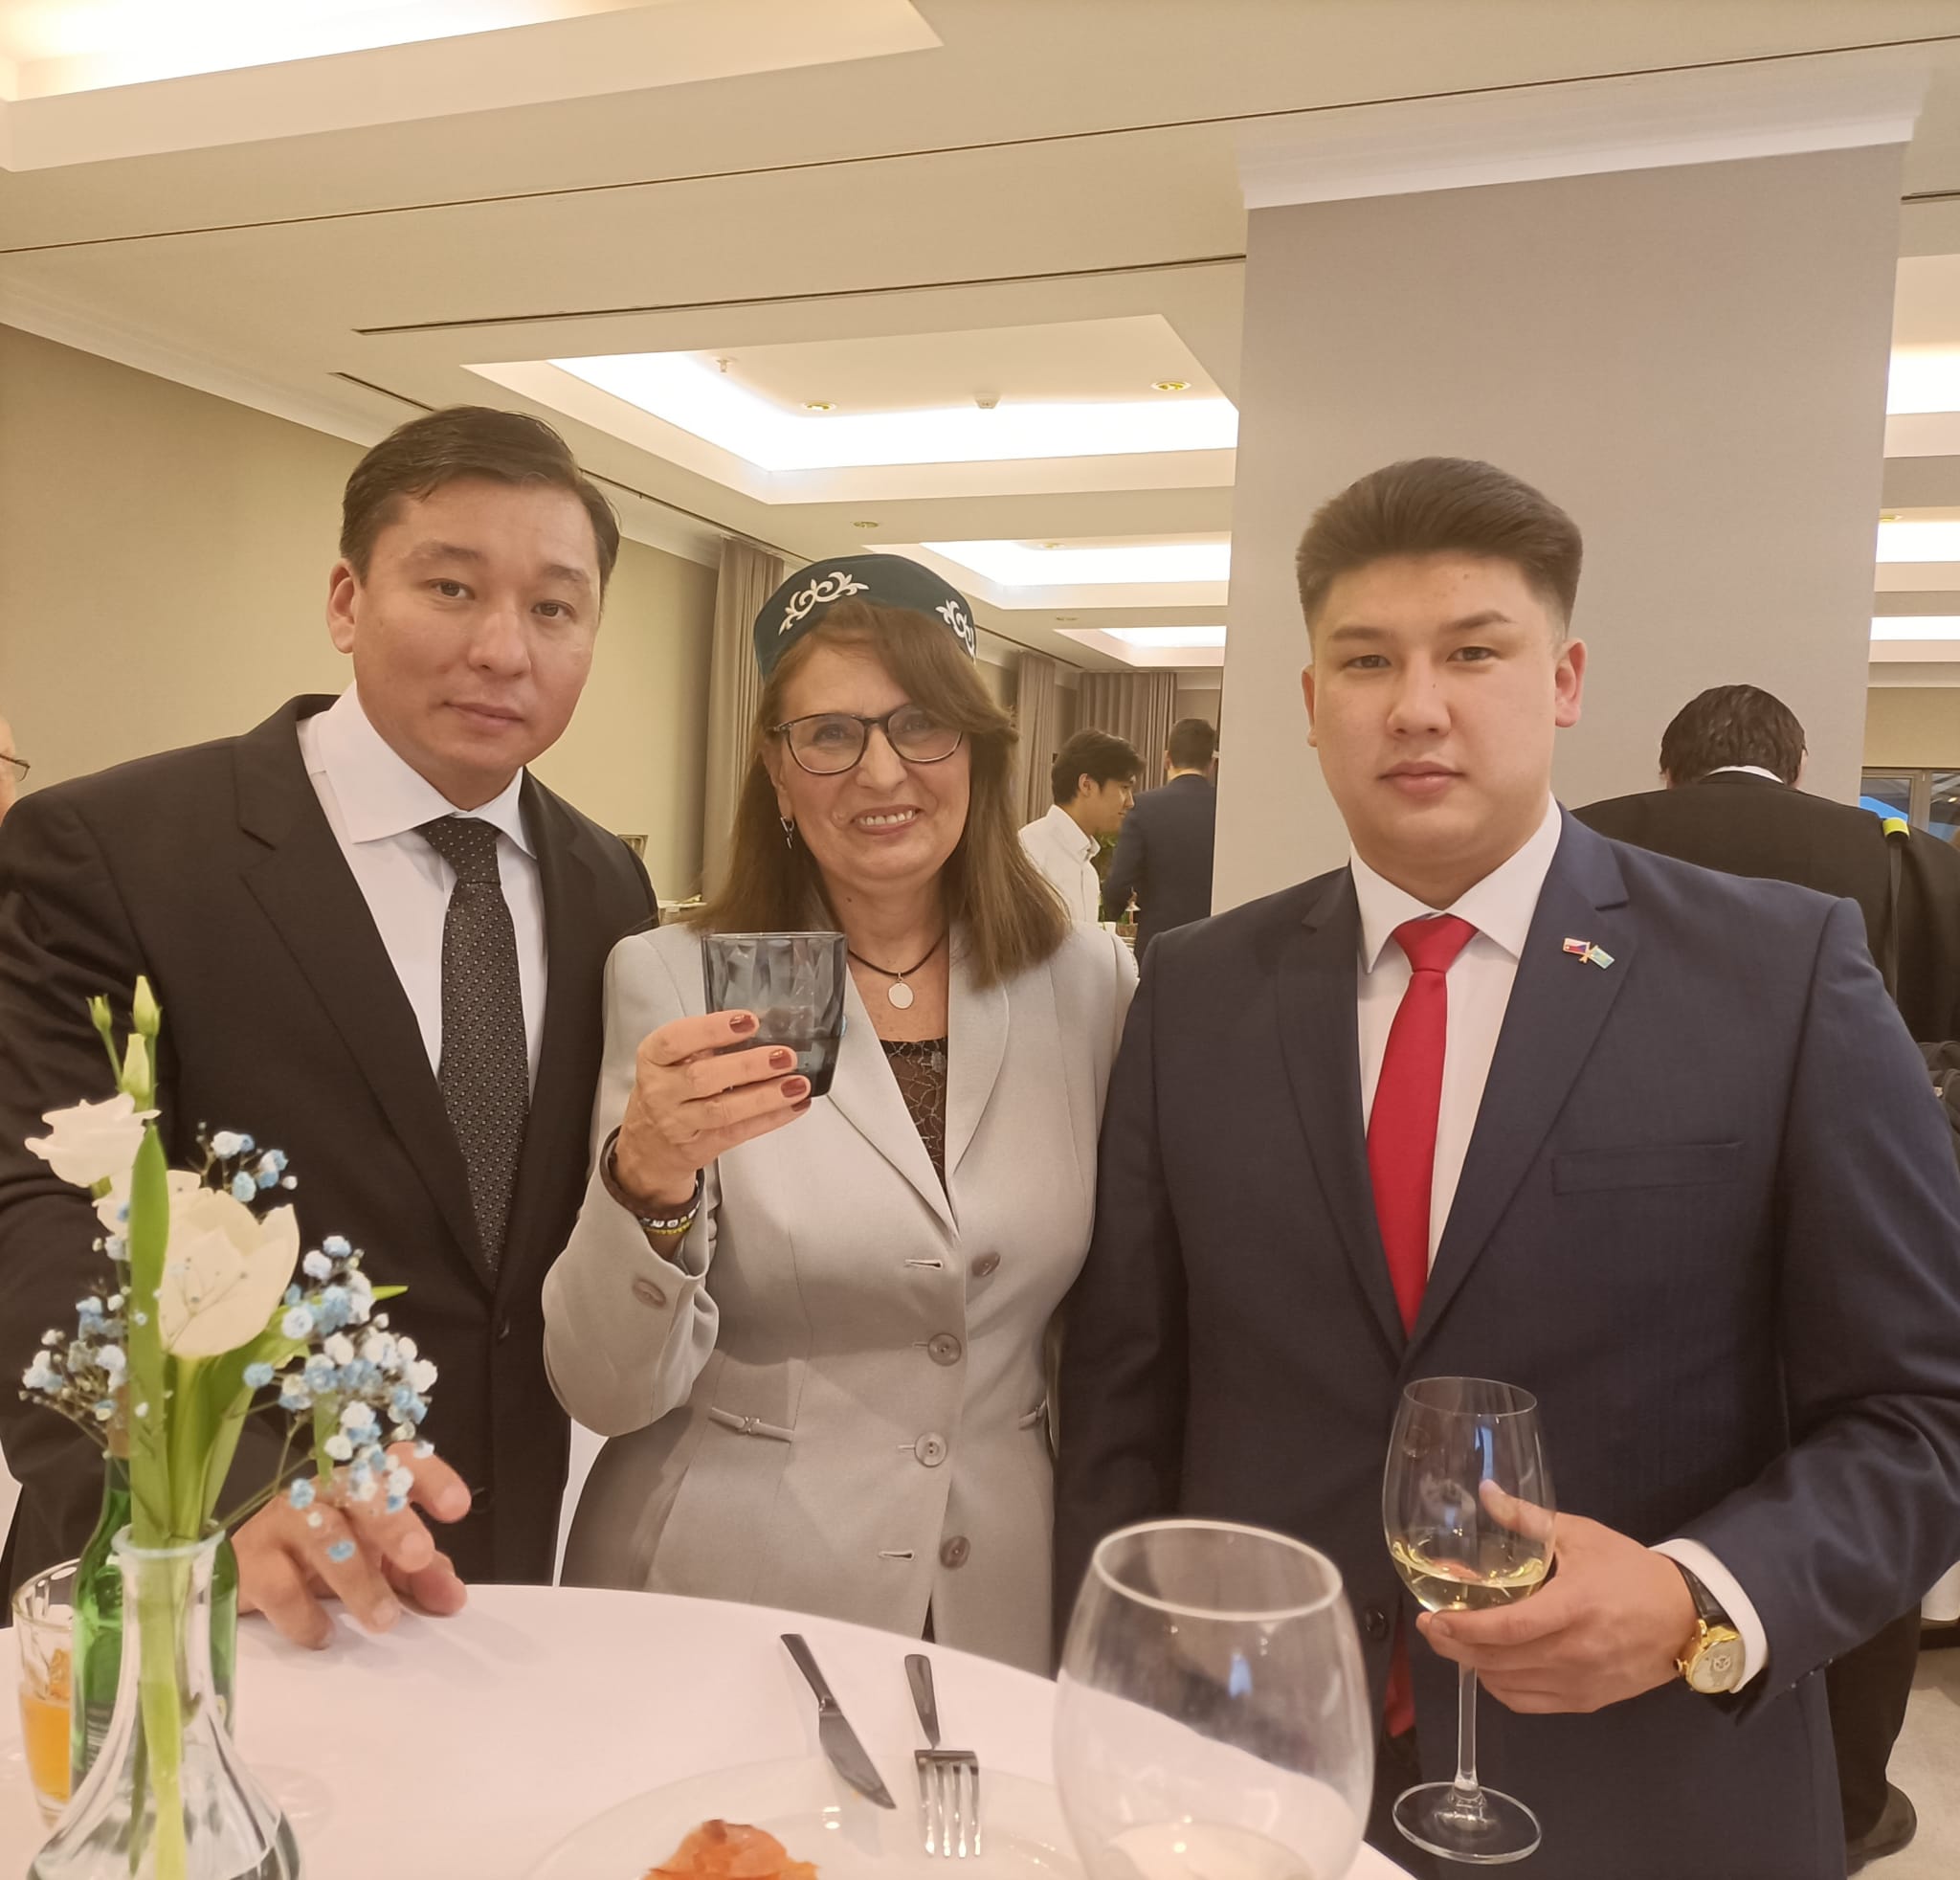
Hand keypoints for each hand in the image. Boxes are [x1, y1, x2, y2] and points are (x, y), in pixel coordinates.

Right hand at [236, 1445, 471, 1648]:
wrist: (242, 1572)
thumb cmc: (326, 1559)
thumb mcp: (380, 1562)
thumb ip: (419, 1574)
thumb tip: (453, 1597)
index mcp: (362, 1483)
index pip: (398, 1460)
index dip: (430, 1477)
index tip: (457, 1508)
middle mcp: (323, 1492)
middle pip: (358, 1489)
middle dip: (392, 1521)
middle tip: (419, 1556)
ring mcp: (282, 1521)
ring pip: (322, 1536)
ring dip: (358, 1579)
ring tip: (385, 1620)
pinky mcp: (249, 1561)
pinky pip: (279, 1584)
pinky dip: (305, 1613)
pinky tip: (324, 1634)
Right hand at [614, 1009, 811, 1206]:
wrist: (649, 1147)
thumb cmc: (667, 1092)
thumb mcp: (672, 1060)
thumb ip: (707, 1042)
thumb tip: (764, 1025)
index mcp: (653, 1059)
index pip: (675, 1040)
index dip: (712, 1029)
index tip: (748, 1021)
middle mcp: (661, 1091)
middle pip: (703, 1077)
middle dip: (749, 1065)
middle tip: (783, 1055)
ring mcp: (679, 1123)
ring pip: (724, 1109)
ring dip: (765, 1096)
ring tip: (796, 1083)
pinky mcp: (699, 1147)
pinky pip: (738, 1132)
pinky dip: (769, 1118)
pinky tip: (792, 1106)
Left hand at [1416, 1500, 1696, 1714]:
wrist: (1685, 1617)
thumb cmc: (1629, 1571)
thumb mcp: (1580, 1535)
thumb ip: (1528, 1518)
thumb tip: (1486, 1493)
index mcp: (1574, 1608)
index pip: (1509, 1628)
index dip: (1464, 1628)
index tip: (1432, 1616)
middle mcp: (1575, 1652)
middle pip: (1499, 1661)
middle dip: (1455, 1647)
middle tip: (1431, 1626)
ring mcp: (1580, 1683)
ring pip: (1509, 1686)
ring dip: (1475, 1666)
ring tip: (1456, 1641)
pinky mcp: (1586, 1702)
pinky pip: (1529, 1702)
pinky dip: (1501, 1687)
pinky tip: (1490, 1665)